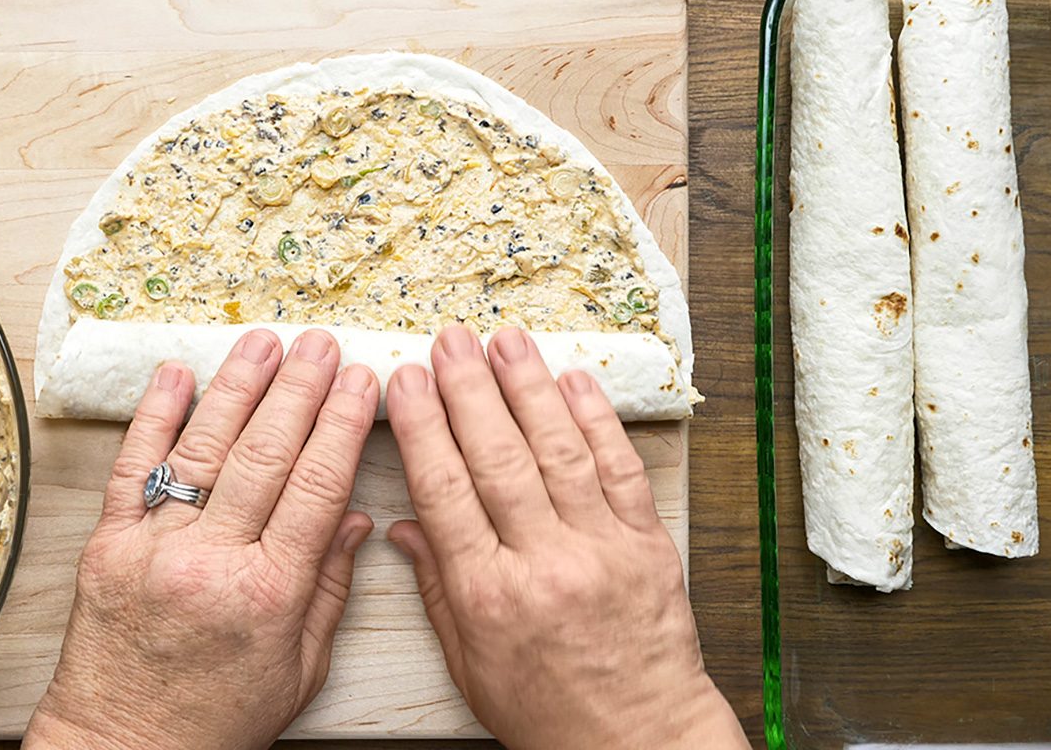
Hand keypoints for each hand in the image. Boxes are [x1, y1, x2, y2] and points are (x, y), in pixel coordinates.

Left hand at [24, 329, 378, 749]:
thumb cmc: (220, 718)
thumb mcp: (300, 667)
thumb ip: (330, 588)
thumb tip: (355, 517)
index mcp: (269, 593)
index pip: (315, 487)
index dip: (341, 426)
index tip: (361, 384)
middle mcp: (211, 561)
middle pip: (265, 455)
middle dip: (299, 390)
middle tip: (322, 345)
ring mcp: (153, 548)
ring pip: (203, 449)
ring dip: (238, 387)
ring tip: (265, 342)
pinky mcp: (108, 546)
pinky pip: (133, 469)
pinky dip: (153, 417)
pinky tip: (177, 374)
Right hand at [385, 325, 747, 748]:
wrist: (637, 739)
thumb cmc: (547, 711)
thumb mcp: (469, 665)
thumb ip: (436, 589)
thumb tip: (402, 527)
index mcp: (489, 596)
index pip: (445, 491)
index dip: (425, 428)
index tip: (408, 382)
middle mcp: (544, 563)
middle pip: (498, 458)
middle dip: (470, 390)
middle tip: (450, 341)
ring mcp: (600, 549)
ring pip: (559, 451)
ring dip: (530, 388)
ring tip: (506, 340)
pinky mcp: (647, 545)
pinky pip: (619, 470)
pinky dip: (598, 421)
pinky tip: (574, 380)